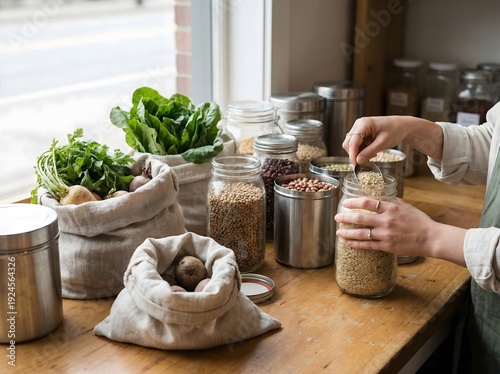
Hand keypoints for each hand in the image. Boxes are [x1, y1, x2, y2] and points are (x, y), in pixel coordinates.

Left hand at [334, 197, 465, 264]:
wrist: (432, 238)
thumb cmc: (420, 221)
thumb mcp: (407, 207)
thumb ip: (393, 202)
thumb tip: (384, 197)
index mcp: (391, 208)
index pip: (368, 202)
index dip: (354, 202)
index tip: (345, 203)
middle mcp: (387, 221)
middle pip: (361, 218)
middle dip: (346, 218)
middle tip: (337, 217)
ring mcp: (386, 235)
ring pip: (362, 234)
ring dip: (348, 233)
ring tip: (338, 232)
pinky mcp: (388, 246)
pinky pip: (369, 246)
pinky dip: (357, 244)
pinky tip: (349, 243)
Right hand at [342, 116, 408, 165]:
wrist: (402, 126)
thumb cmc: (395, 131)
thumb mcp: (383, 143)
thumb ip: (369, 152)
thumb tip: (358, 161)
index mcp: (364, 124)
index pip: (353, 141)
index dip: (352, 154)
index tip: (355, 164)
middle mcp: (358, 124)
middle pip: (349, 143)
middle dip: (356, 153)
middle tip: (368, 159)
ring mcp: (358, 128)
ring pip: (351, 145)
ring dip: (360, 152)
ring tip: (373, 153)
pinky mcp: (360, 133)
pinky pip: (356, 144)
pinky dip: (362, 150)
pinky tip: (372, 150)